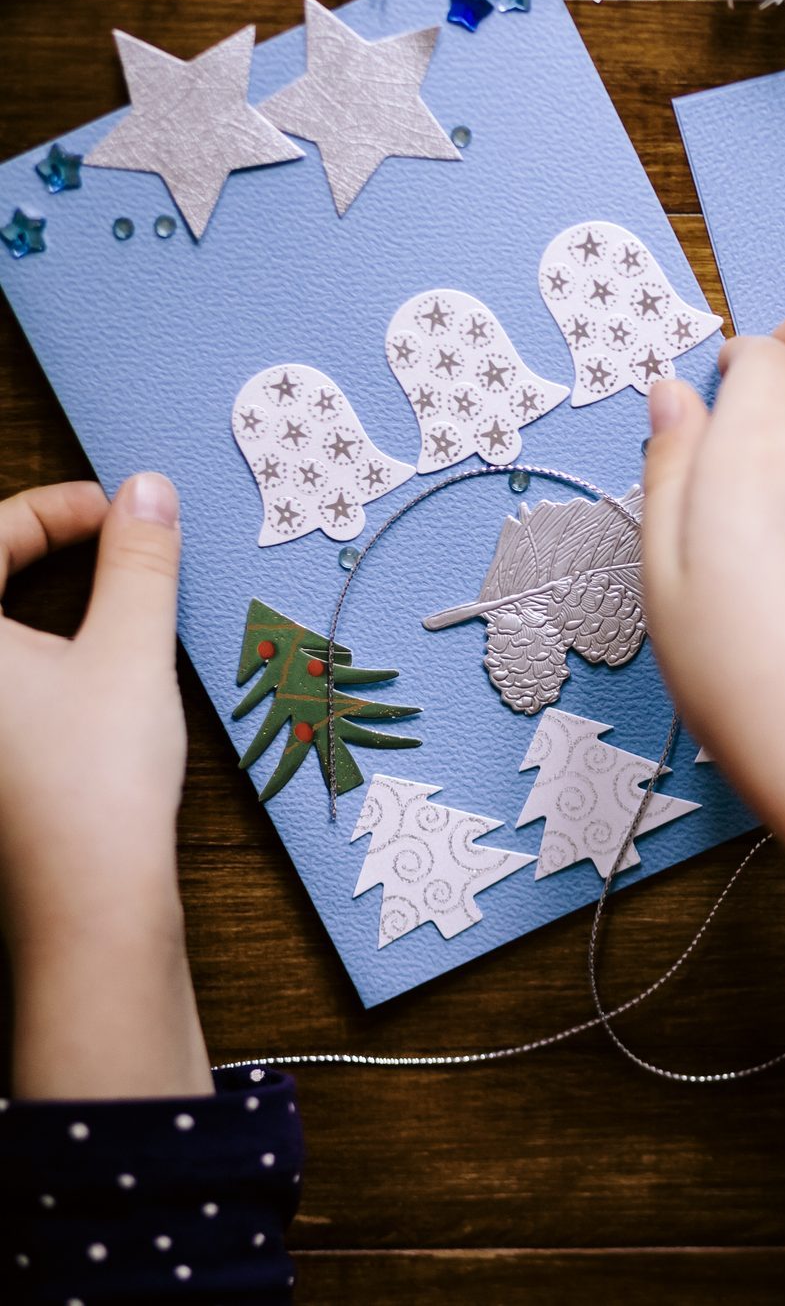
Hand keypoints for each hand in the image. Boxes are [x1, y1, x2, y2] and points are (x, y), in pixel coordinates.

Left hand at [0, 475, 208, 1097]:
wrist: (86, 902)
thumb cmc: (98, 779)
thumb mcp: (129, 651)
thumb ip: (139, 561)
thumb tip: (148, 491)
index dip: (56, 508)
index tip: (120, 508)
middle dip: (35, 543)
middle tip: (109, 535)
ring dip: (31, 594)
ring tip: (104, 589)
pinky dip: (26, 648)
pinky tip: (80, 660)